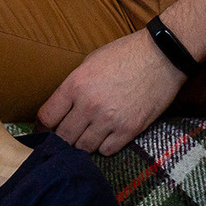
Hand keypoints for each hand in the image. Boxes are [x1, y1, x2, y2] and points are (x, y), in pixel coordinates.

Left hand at [40, 29, 183, 155]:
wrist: (162, 56)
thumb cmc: (125, 54)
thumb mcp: (90, 62)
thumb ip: (73, 86)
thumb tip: (61, 107)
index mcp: (75, 84)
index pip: (46, 117)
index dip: (42, 127)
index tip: (45, 130)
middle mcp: (89, 105)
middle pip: (62, 137)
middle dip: (62, 139)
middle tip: (67, 137)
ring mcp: (109, 119)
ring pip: (83, 147)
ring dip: (83, 144)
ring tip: (88, 136)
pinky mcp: (129, 129)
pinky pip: (107, 151)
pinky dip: (104, 146)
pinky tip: (107, 136)